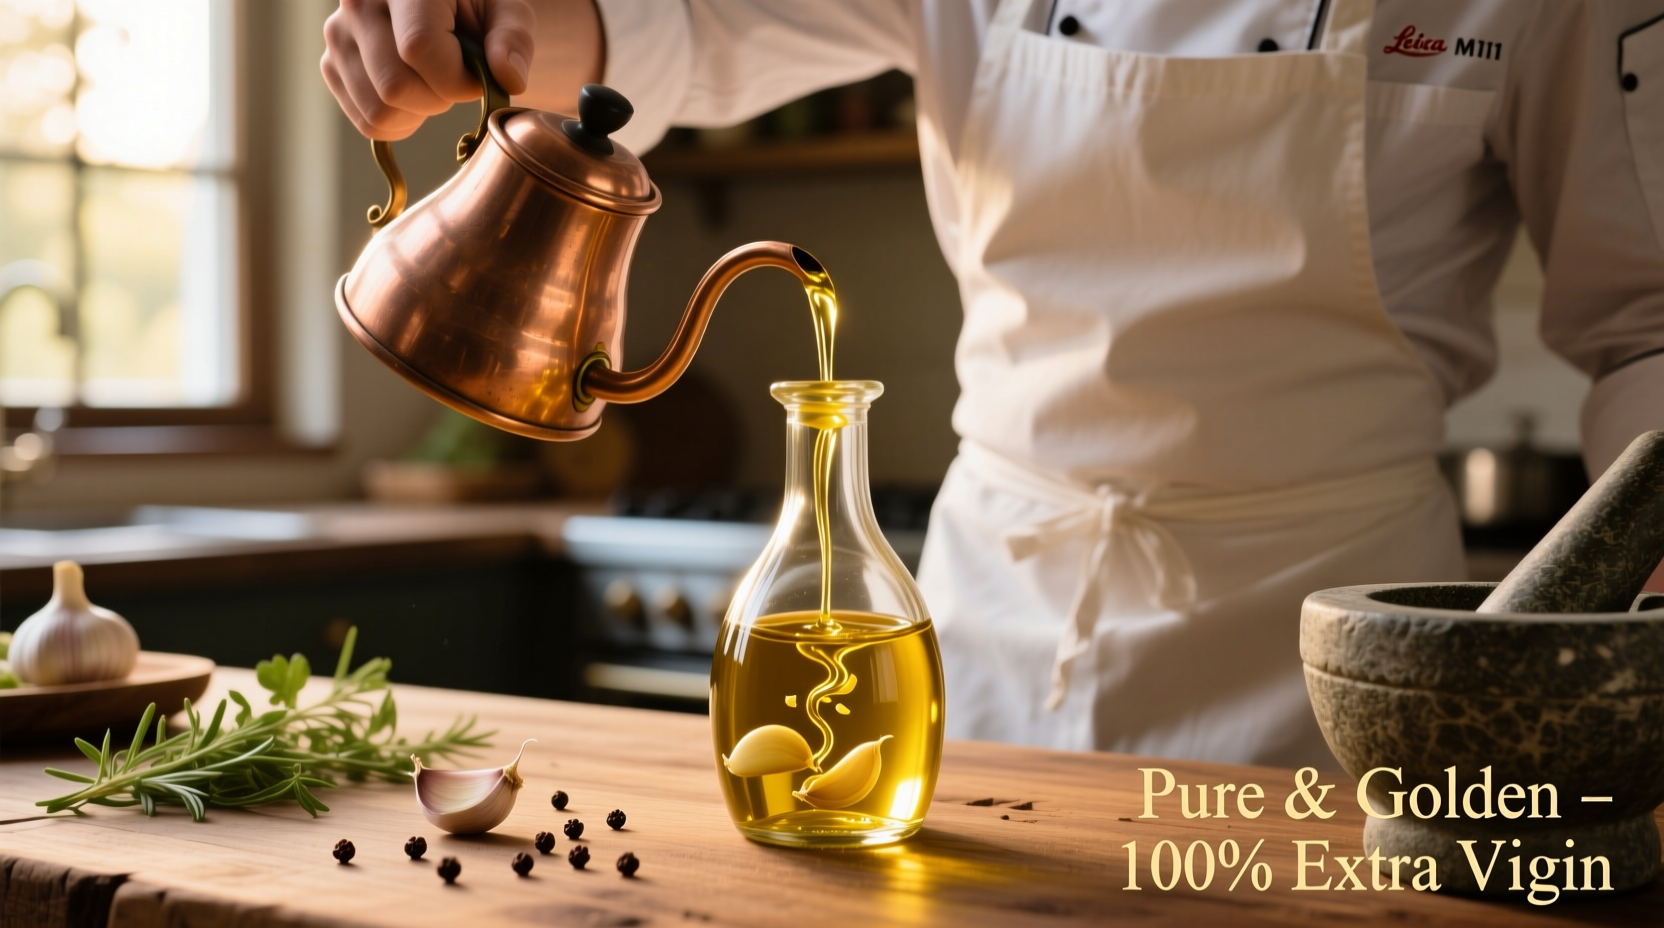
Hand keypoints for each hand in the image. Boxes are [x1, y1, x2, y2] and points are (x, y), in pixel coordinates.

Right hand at [321, 0, 535, 139]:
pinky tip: (416, 93)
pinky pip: (368, 122)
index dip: (456, 79)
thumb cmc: (478, 6)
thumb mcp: (507, 10)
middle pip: (395, 86)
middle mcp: (358, 3)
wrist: (443, 6)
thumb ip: (514, 39)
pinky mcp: (331, 65)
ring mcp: (338, 35)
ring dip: (420, 112)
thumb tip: (508, 77)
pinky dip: (401, 121)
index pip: (418, 48)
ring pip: (379, 111)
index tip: (477, 75)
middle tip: (455, 78)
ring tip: (435, 82)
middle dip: (439, 98)